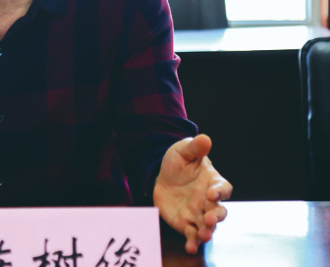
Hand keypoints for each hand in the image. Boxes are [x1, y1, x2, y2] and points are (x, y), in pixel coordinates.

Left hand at [153, 134, 232, 253]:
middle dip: (216, 217)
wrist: (161, 175)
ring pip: (208, 226)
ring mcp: (198, 214)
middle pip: (219, 212)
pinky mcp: (186, 224)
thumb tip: (205, 138)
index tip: (212, 194)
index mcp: (213, 182)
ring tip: (203, 235)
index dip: (220, 192)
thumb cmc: (178, 161)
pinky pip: (192, 235)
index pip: (223, 188)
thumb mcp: (183, 150)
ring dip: (207, 232)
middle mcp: (209, 201)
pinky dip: (193, 242)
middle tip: (209, 219)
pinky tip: (190, 247)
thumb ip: (195, 147)